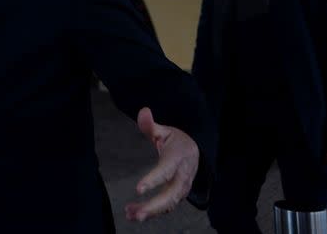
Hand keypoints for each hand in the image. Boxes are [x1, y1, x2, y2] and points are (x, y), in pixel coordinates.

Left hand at [125, 107, 198, 221]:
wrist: (195, 151)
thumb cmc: (176, 140)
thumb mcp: (165, 130)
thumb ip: (151, 125)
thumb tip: (143, 111)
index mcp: (178, 158)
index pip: (166, 170)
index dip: (153, 180)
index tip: (138, 189)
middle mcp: (182, 176)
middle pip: (170, 195)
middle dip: (153, 207)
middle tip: (136, 214)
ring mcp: (182, 188)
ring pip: (168, 205)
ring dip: (150, 212)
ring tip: (130, 215)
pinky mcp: (177, 195)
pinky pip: (165, 207)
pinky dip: (151, 212)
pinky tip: (132, 212)